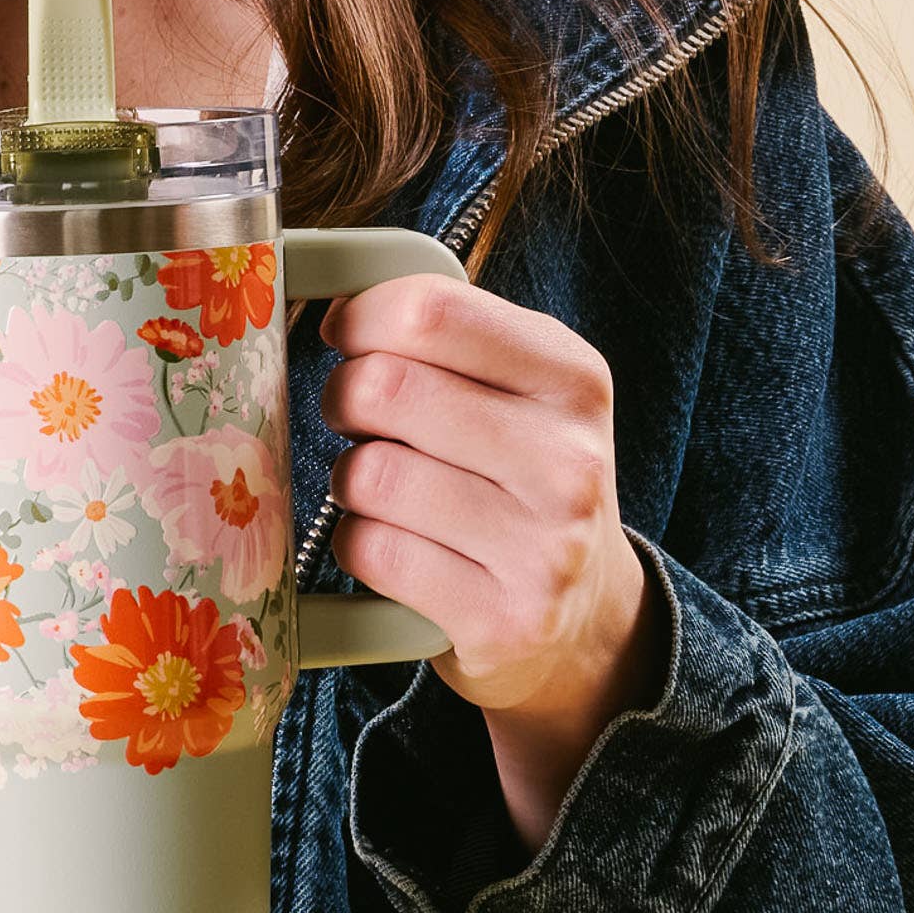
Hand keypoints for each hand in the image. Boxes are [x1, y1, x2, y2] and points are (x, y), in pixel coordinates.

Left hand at [319, 272, 667, 849]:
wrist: (585, 617)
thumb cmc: (519, 474)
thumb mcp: (518, 386)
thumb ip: (444, 332)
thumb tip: (328, 293)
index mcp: (572, 378)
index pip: (431, 311)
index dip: (362, 316)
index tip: (348, 334)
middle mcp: (569, 461)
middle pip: (384, 388)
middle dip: (344, 398)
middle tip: (357, 417)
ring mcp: (543, 548)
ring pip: (369, 474)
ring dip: (351, 479)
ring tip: (386, 489)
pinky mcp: (502, 619)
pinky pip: (370, 550)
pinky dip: (359, 543)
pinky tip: (397, 546)